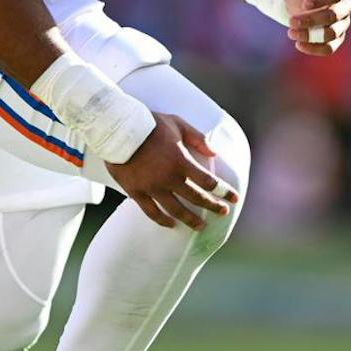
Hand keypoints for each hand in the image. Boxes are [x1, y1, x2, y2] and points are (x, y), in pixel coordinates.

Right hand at [105, 114, 238, 230]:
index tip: (234, 199)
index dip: (224, 191)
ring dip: (190, 220)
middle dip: (213, 206)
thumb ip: (197, 138)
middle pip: (196, 198)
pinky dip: (162, 220)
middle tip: (223, 212)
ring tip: (200, 227)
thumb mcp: (177, 124)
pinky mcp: (136, 193)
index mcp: (181, 161)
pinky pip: (152, 212)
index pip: (208, 182)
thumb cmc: (149, 124)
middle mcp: (169, 178)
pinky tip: (171, 225)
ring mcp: (152, 188)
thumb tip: (214, 153)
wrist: (117, 130)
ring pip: (176, 210)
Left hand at [284, 0, 350, 54]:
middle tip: (291, 21)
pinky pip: (330, 48)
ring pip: (332, 33)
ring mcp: (342, 23)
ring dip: (310, 35)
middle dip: (311, 20)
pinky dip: (314, 49)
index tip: (304, 4)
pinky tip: (298, 45)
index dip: (321, 0)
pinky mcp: (336, 38)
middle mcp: (345, 5)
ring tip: (291, 32)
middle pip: (334, 15)